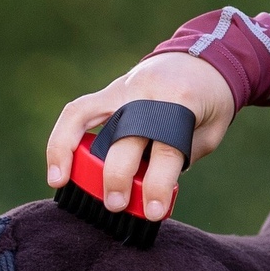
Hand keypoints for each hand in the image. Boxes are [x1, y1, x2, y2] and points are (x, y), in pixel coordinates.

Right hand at [45, 53, 235, 220]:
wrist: (206, 58)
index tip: (153, 212)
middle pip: (123, 136)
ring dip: (70, 150)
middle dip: (115, 175)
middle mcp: (147, 92)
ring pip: (85, 115)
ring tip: (61, 182)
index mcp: (181, 101)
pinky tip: (58, 166)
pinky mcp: (109, 90)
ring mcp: (124, 88)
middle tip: (115, 205)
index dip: (157, 184)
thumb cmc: (211, 100)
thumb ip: (182, 158)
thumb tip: (148, 190)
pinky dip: (62, 137)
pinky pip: (77, 112)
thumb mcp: (210, 132)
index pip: (165, 148)